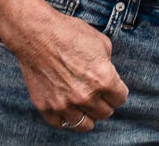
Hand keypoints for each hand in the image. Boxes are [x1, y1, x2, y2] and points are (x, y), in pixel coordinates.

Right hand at [3, 5, 126, 129]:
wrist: (38, 35)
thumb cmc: (70, 34)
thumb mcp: (102, 44)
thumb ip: (108, 66)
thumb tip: (109, 76)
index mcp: (104, 79)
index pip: (120, 99)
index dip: (118, 92)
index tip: (113, 89)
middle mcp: (86, 95)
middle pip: (105, 113)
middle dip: (105, 104)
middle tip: (100, 96)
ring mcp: (64, 104)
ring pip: (85, 124)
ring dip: (88, 115)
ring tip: (86, 107)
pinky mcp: (45, 107)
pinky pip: (61, 124)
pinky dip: (67, 119)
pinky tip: (70, 111)